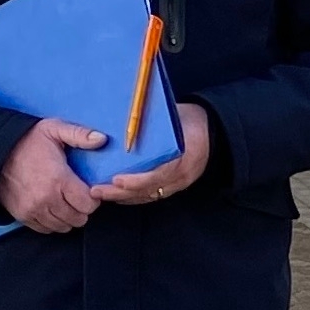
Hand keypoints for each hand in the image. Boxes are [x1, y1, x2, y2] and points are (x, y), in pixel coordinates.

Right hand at [0, 119, 106, 232]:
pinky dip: (53, 221)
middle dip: (82, 208)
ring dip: (68, 216)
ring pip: (64, 227)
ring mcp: (33, 210)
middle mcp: (46, 199)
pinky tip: (52, 206)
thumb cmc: (27, 140)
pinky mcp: (22, 216)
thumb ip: (79, 134)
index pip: (89, 204)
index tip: (88, 189)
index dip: (93, 197)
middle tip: (77, 195)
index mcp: (58, 179)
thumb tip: (102, 139)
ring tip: (65, 201)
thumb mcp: (54, 129)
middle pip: (78, 219)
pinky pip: (46, 229)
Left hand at [91, 102, 211, 205]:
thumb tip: (126, 112)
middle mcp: (182, 175)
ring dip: (122, 197)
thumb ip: (153, 119)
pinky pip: (150, 196)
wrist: (213, 130)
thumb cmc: (190, 119)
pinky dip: (131, 197)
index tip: (117, 179)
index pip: (160, 174)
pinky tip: (114, 194)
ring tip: (98, 194)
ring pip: (147, 197)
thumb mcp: (176, 115)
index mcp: (184, 156)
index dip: (138, 180)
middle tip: (96, 191)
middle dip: (120, 193)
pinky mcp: (173, 187)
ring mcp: (178, 184)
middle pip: (149, 190)